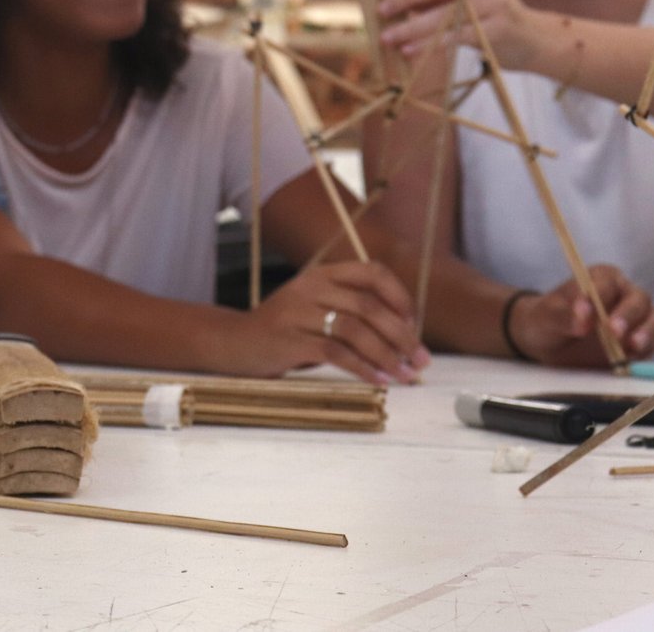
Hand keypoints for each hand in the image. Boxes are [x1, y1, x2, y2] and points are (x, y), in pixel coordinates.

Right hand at [232, 261, 429, 384]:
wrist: (233, 342)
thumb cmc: (283, 330)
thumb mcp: (315, 308)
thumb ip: (350, 310)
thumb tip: (405, 333)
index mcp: (321, 274)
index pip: (372, 272)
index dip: (400, 296)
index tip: (413, 324)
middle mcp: (309, 287)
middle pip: (369, 306)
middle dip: (402, 335)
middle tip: (420, 359)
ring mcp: (297, 312)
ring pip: (355, 330)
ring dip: (387, 355)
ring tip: (405, 375)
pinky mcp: (288, 340)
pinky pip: (335, 353)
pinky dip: (363, 368)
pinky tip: (379, 380)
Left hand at [376, 0, 542, 68]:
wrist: (533, 40)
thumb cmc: (486, 15)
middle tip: (382, 10)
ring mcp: (497, 1)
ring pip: (446, 12)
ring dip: (410, 27)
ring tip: (388, 38)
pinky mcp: (499, 28)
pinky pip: (456, 35)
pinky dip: (429, 44)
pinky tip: (409, 51)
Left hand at [509, 265, 653, 367]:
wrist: (549, 342)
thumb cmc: (548, 319)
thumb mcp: (547, 316)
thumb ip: (563, 316)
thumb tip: (582, 323)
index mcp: (601, 278)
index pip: (606, 282)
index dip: (597, 294)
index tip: (583, 312)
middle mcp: (624, 293)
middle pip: (638, 299)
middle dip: (627, 314)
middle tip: (613, 330)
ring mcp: (636, 318)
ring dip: (647, 331)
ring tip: (633, 345)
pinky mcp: (642, 341)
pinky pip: (652, 343)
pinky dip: (647, 349)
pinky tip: (632, 357)